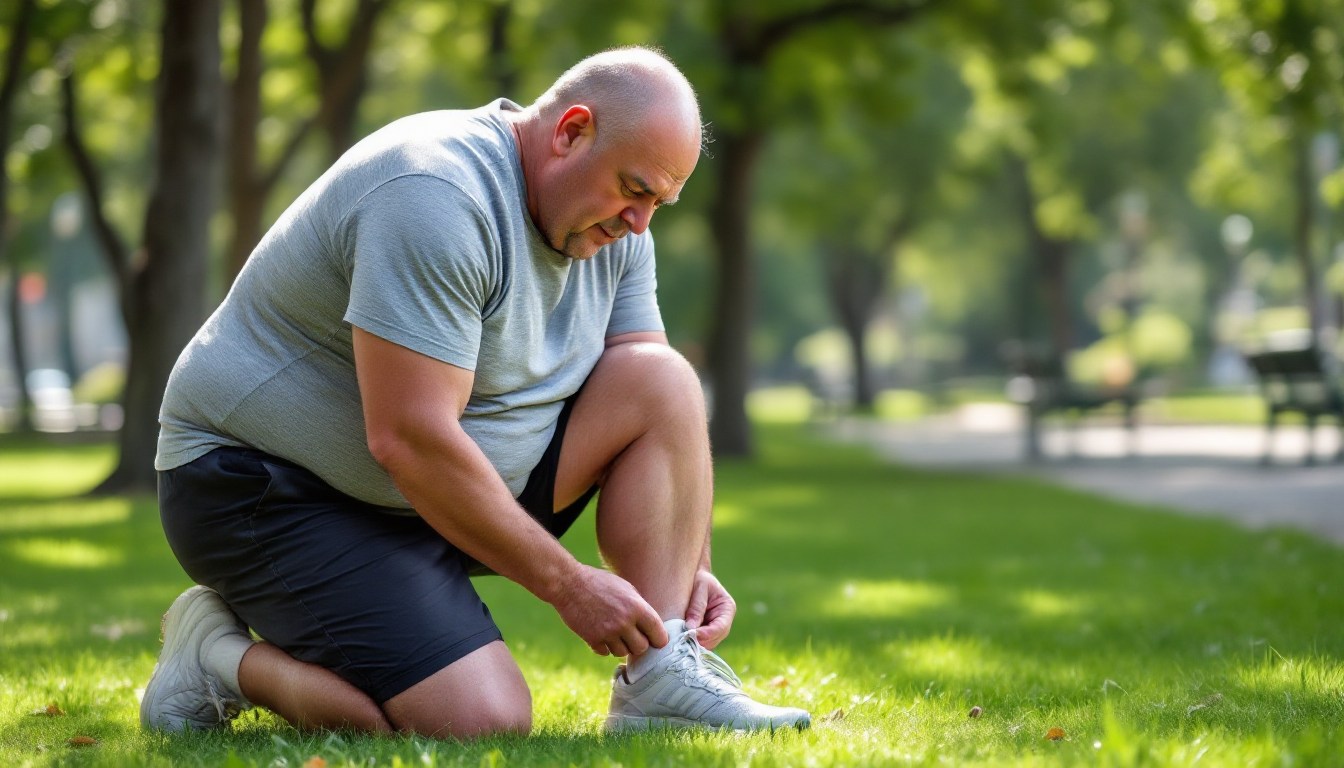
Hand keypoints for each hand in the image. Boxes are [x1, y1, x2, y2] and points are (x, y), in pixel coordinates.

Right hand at [550, 564, 667, 656]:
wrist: (569, 583)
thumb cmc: (599, 582)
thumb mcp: (626, 588)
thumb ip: (640, 607)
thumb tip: (651, 627)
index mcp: (636, 607)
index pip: (658, 634)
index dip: (659, 639)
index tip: (656, 640)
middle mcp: (624, 622)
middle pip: (641, 648)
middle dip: (638, 643)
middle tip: (632, 636)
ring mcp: (607, 632)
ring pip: (623, 653)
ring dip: (620, 646)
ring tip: (614, 633)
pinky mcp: (592, 639)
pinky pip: (605, 653)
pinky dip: (604, 647)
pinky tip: (600, 633)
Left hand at [684, 569, 734, 649]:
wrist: (693, 575)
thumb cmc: (698, 577)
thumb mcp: (699, 587)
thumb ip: (697, 607)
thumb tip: (691, 628)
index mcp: (727, 608)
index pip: (720, 627)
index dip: (707, 634)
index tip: (691, 635)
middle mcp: (723, 621)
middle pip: (714, 639)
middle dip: (699, 642)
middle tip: (682, 642)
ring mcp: (714, 628)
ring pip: (706, 644)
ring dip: (694, 644)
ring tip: (679, 642)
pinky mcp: (703, 631)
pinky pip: (699, 641)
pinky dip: (690, 643)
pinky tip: (679, 640)